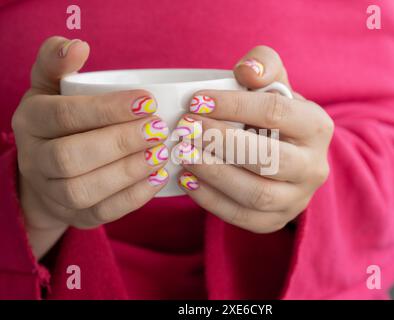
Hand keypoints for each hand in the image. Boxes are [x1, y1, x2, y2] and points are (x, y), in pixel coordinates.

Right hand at [12, 37, 168, 258]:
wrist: (49, 171)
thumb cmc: (59, 122)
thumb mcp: (51, 87)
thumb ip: (57, 63)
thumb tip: (77, 45)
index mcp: (31, 123)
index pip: (63, 116)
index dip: (106, 110)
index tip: (147, 101)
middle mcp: (35, 161)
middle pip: (71, 157)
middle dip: (120, 142)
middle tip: (158, 129)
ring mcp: (53, 194)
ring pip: (83, 190)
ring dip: (128, 172)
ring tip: (161, 153)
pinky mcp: (76, 217)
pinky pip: (102, 214)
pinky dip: (133, 198)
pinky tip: (158, 178)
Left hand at [176, 46, 333, 232]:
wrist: (286, 156)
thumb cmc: (273, 117)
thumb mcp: (274, 85)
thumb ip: (264, 65)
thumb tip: (246, 72)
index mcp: (317, 126)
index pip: (275, 113)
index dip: (232, 106)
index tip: (195, 101)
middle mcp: (314, 166)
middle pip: (267, 158)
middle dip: (219, 142)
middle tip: (185, 128)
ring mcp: (297, 198)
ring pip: (257, 194)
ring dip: (214, 173)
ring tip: (183, 154)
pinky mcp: (276, 220)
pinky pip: (244, 217)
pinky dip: (211, 201)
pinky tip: (188, 180)